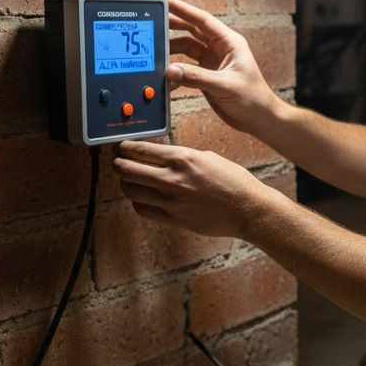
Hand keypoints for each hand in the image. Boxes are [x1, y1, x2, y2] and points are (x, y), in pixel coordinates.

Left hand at [112, 140, 271, 239]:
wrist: (248, 209)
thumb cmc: (234, 181)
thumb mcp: (207, 157)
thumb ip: (182, 156)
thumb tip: (161, 157)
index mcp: (182, 158)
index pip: (140, 150)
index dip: (124, 147)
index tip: (120, 147)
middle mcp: (173, 178)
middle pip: (127, 169)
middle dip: (118, 164)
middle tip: (118, 162)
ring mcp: (171, 201)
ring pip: (131, 190)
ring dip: (126, 183)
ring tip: (129, 180)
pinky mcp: (173, 218)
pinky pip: (143, 209)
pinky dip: (138, 201)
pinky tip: (142, 197)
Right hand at [166, 0, 277, 135]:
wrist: (258, 119)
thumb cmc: (253, 98)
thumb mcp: (225, 85)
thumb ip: (198, 77)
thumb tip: (172, 70)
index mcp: (229, 43)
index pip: (203, 20)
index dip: (183, 10)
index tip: (165, 1)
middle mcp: (220, 49)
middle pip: (191, 31)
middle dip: (172, 26)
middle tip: (152, 21)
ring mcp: (212, 62)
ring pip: (186, 48)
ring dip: (171, 49)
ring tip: (154, 50)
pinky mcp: (206, 75)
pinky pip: (185, 67)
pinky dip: (175, 70)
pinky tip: (165, 75)